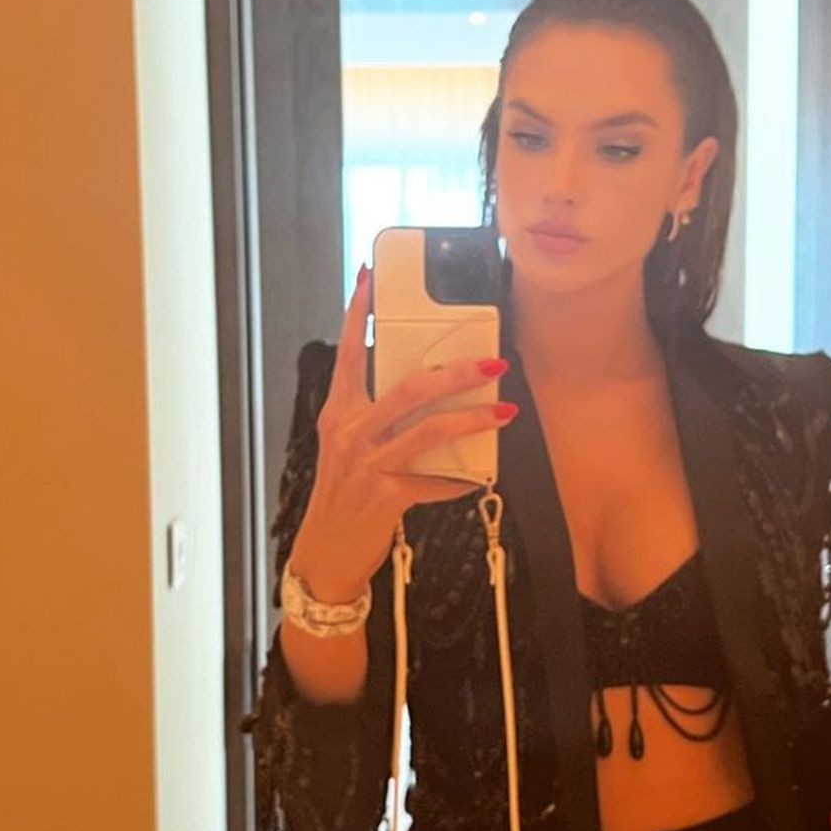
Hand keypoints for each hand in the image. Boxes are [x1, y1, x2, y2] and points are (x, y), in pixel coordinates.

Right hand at [290, 263, 516, 602]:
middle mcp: (350, 433)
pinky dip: (460, 479)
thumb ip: (374, 418)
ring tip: (504, 411)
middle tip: (490, 364)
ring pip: (429, 430)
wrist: (326, 553)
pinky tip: (477, 478)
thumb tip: (420, 393)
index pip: (348, 354)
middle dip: (455, 373)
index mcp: (338, 414)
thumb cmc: (343, 495)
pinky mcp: (387, 496)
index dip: (357, 314)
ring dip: (474, 419)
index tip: (369, 278)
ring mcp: (368, 464)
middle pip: (408, 389)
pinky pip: (436, 481)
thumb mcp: (347, 448)